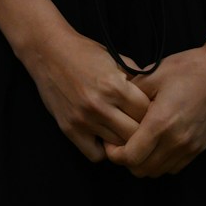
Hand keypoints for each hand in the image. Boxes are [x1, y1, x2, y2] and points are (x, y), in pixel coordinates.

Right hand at [15, 20, 153, 164]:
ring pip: (117, 146)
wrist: (47, 50)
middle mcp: (99, 105)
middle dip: (141, 130)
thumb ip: (136, 77)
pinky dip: (102, 150)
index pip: (146, 113)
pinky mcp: (70, 129)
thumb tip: (157, 97)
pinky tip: (103, 136)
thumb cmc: (84, 53)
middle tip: (139, 125)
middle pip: (135, 133)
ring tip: (122, 131)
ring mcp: (83, 119)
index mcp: (114, 86)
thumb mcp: (114, 59)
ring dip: (122, 141)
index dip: (151, 112)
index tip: (150, 112)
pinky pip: (95, 155)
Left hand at [102, 47, 205, 178]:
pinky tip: (156, 144)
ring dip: (143, 163)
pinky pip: (173, 167)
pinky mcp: (198, 149)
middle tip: (120, 142)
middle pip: (142, 170)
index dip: (115, 153)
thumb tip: (114, 103)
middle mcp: (176, 141)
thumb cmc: (187, 69)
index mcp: (161, 122)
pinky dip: (160, 162)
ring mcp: (189, 147)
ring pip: (157, 172)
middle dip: (126, 160)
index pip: (131, 156)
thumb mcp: (153, 74)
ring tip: (137, 143)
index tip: (110, 140)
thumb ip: (130, 92)